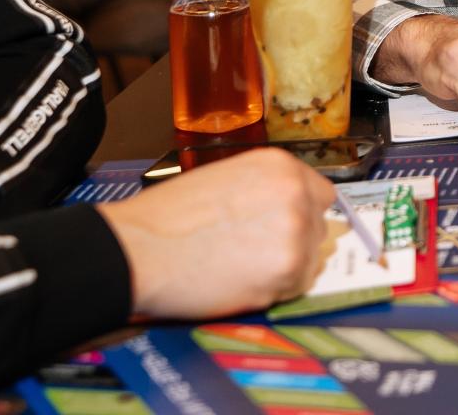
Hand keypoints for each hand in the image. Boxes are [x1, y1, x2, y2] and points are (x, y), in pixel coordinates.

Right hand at [100, 148, 335, 319]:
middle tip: (257, 255)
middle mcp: (295, 193)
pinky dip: (276, 291)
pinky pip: (297, 286)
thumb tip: (289, 212)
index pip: (320, 194)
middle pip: (318, 227)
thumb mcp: (226, 180)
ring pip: (311, 258)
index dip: (303, 215)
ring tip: (243, 269)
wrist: (137, 249)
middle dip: (294, 243)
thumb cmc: (167, 218)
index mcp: (280, 167)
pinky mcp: (287, 269)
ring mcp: (295, 231)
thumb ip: (265, 192)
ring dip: (286, 268)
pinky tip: (242, 283)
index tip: (288, 229)